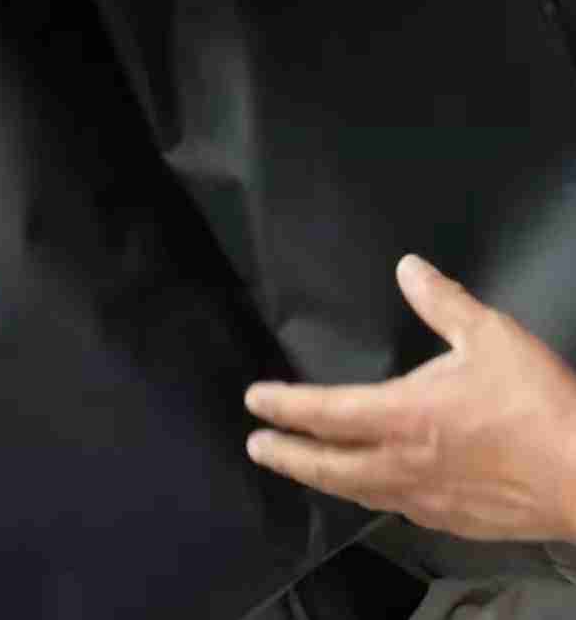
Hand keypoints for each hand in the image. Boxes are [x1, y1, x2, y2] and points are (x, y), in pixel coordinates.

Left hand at [244, 255, 575, 541]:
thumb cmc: (535, 404)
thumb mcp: (489, 335)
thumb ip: (442, 301)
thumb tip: (407, 267)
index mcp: (404, 416)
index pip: (325, 413)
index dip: (285, 405)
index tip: (254, 400)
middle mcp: (404, 463)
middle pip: (327, 465)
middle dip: (287, 455)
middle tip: (257, 446)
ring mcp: (427, 499)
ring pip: (359, 492)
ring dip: (323, 479)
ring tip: (303, 470)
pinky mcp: (454, 521)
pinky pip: (396, 508)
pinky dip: (370, 496)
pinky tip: (373, 491)